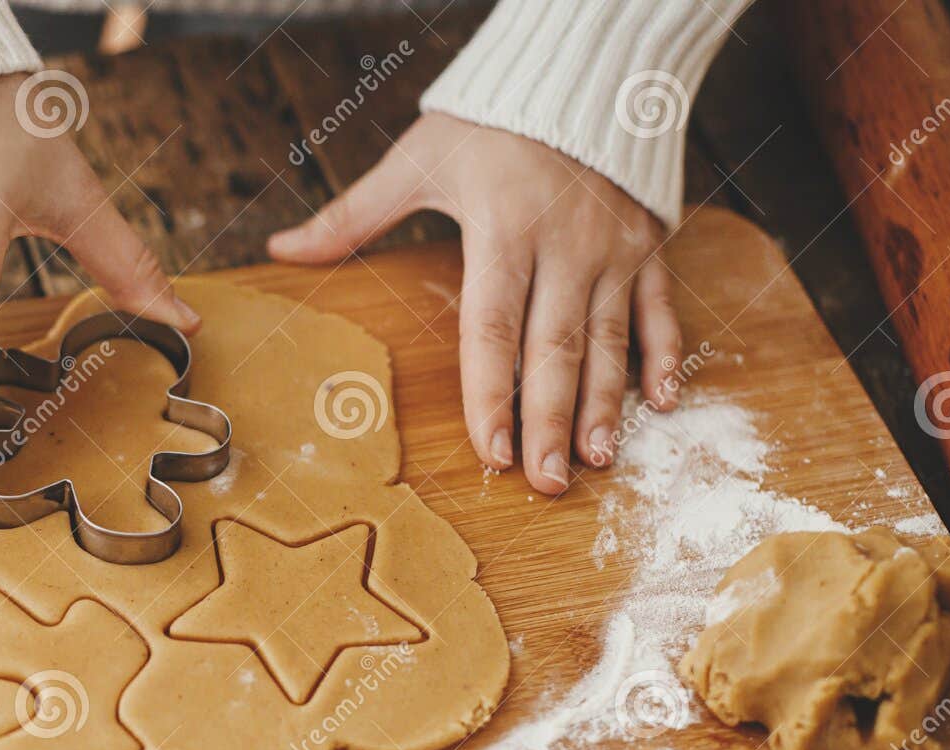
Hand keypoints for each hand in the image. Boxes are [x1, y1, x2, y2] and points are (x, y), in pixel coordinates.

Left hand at [269, 115, 680, 495]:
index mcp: (502, 228)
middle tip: (548, 484)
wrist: (582, 66)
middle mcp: (564, 245)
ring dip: (606, 405)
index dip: (491, 394)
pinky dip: (666, 355)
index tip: (490, 452)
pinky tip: (663, 404)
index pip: (492, 329)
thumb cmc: (492, 118)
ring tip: (600, 461)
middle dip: (550, 422)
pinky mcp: (650, 244)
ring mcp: (614, 247)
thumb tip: (282, 251)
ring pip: (609, 341)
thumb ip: (353, 215)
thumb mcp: (418, 158)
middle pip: (554, 349)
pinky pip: (660, 308)